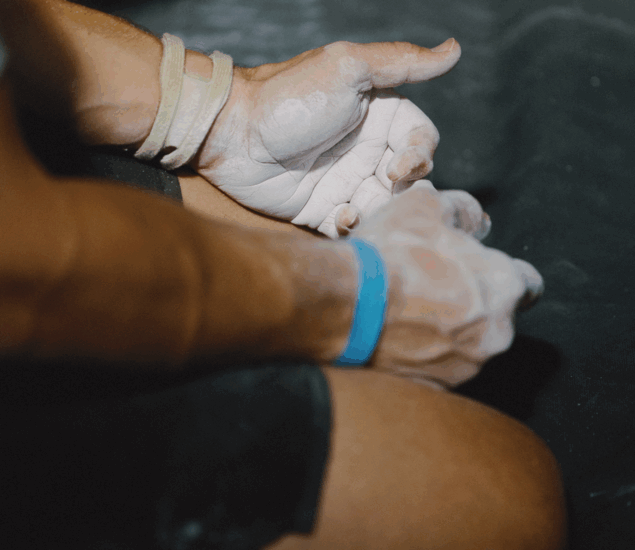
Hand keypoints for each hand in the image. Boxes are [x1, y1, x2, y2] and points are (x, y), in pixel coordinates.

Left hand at [193, 39, 460, 237]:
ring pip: (383, 208)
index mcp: (378, 116)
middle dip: (404, 191)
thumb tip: (454, 49)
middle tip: (384, 192)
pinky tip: (339, 219)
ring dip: (380, 213)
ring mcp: (343, 182)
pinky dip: (352, 228)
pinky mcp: (321, 210)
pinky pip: (351, 227)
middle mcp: (365, 150)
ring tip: (357, 210)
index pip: (421, 140)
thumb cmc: (289, 97)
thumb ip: (401, 62)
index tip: (400, 167)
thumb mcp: (348, 68)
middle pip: (409, 180)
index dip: (420, 155)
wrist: (232, 134)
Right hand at [354, 181, 542, 388]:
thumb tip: (472, 218)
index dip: (501, 274)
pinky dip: (424, 355)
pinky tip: (397, 335)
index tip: (477, 271)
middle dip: (473, 304)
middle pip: (496, 317)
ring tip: (409, 312)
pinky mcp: (435, 388)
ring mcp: (465, 367)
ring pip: (468, 346)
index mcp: (504, 287)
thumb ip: (461, 210)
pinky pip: (438, 368)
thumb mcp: (425, 207)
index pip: (528, 284)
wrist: (346, 303)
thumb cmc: (391, 253)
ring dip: (448, 332)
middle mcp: (496, 334)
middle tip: (434, 288)